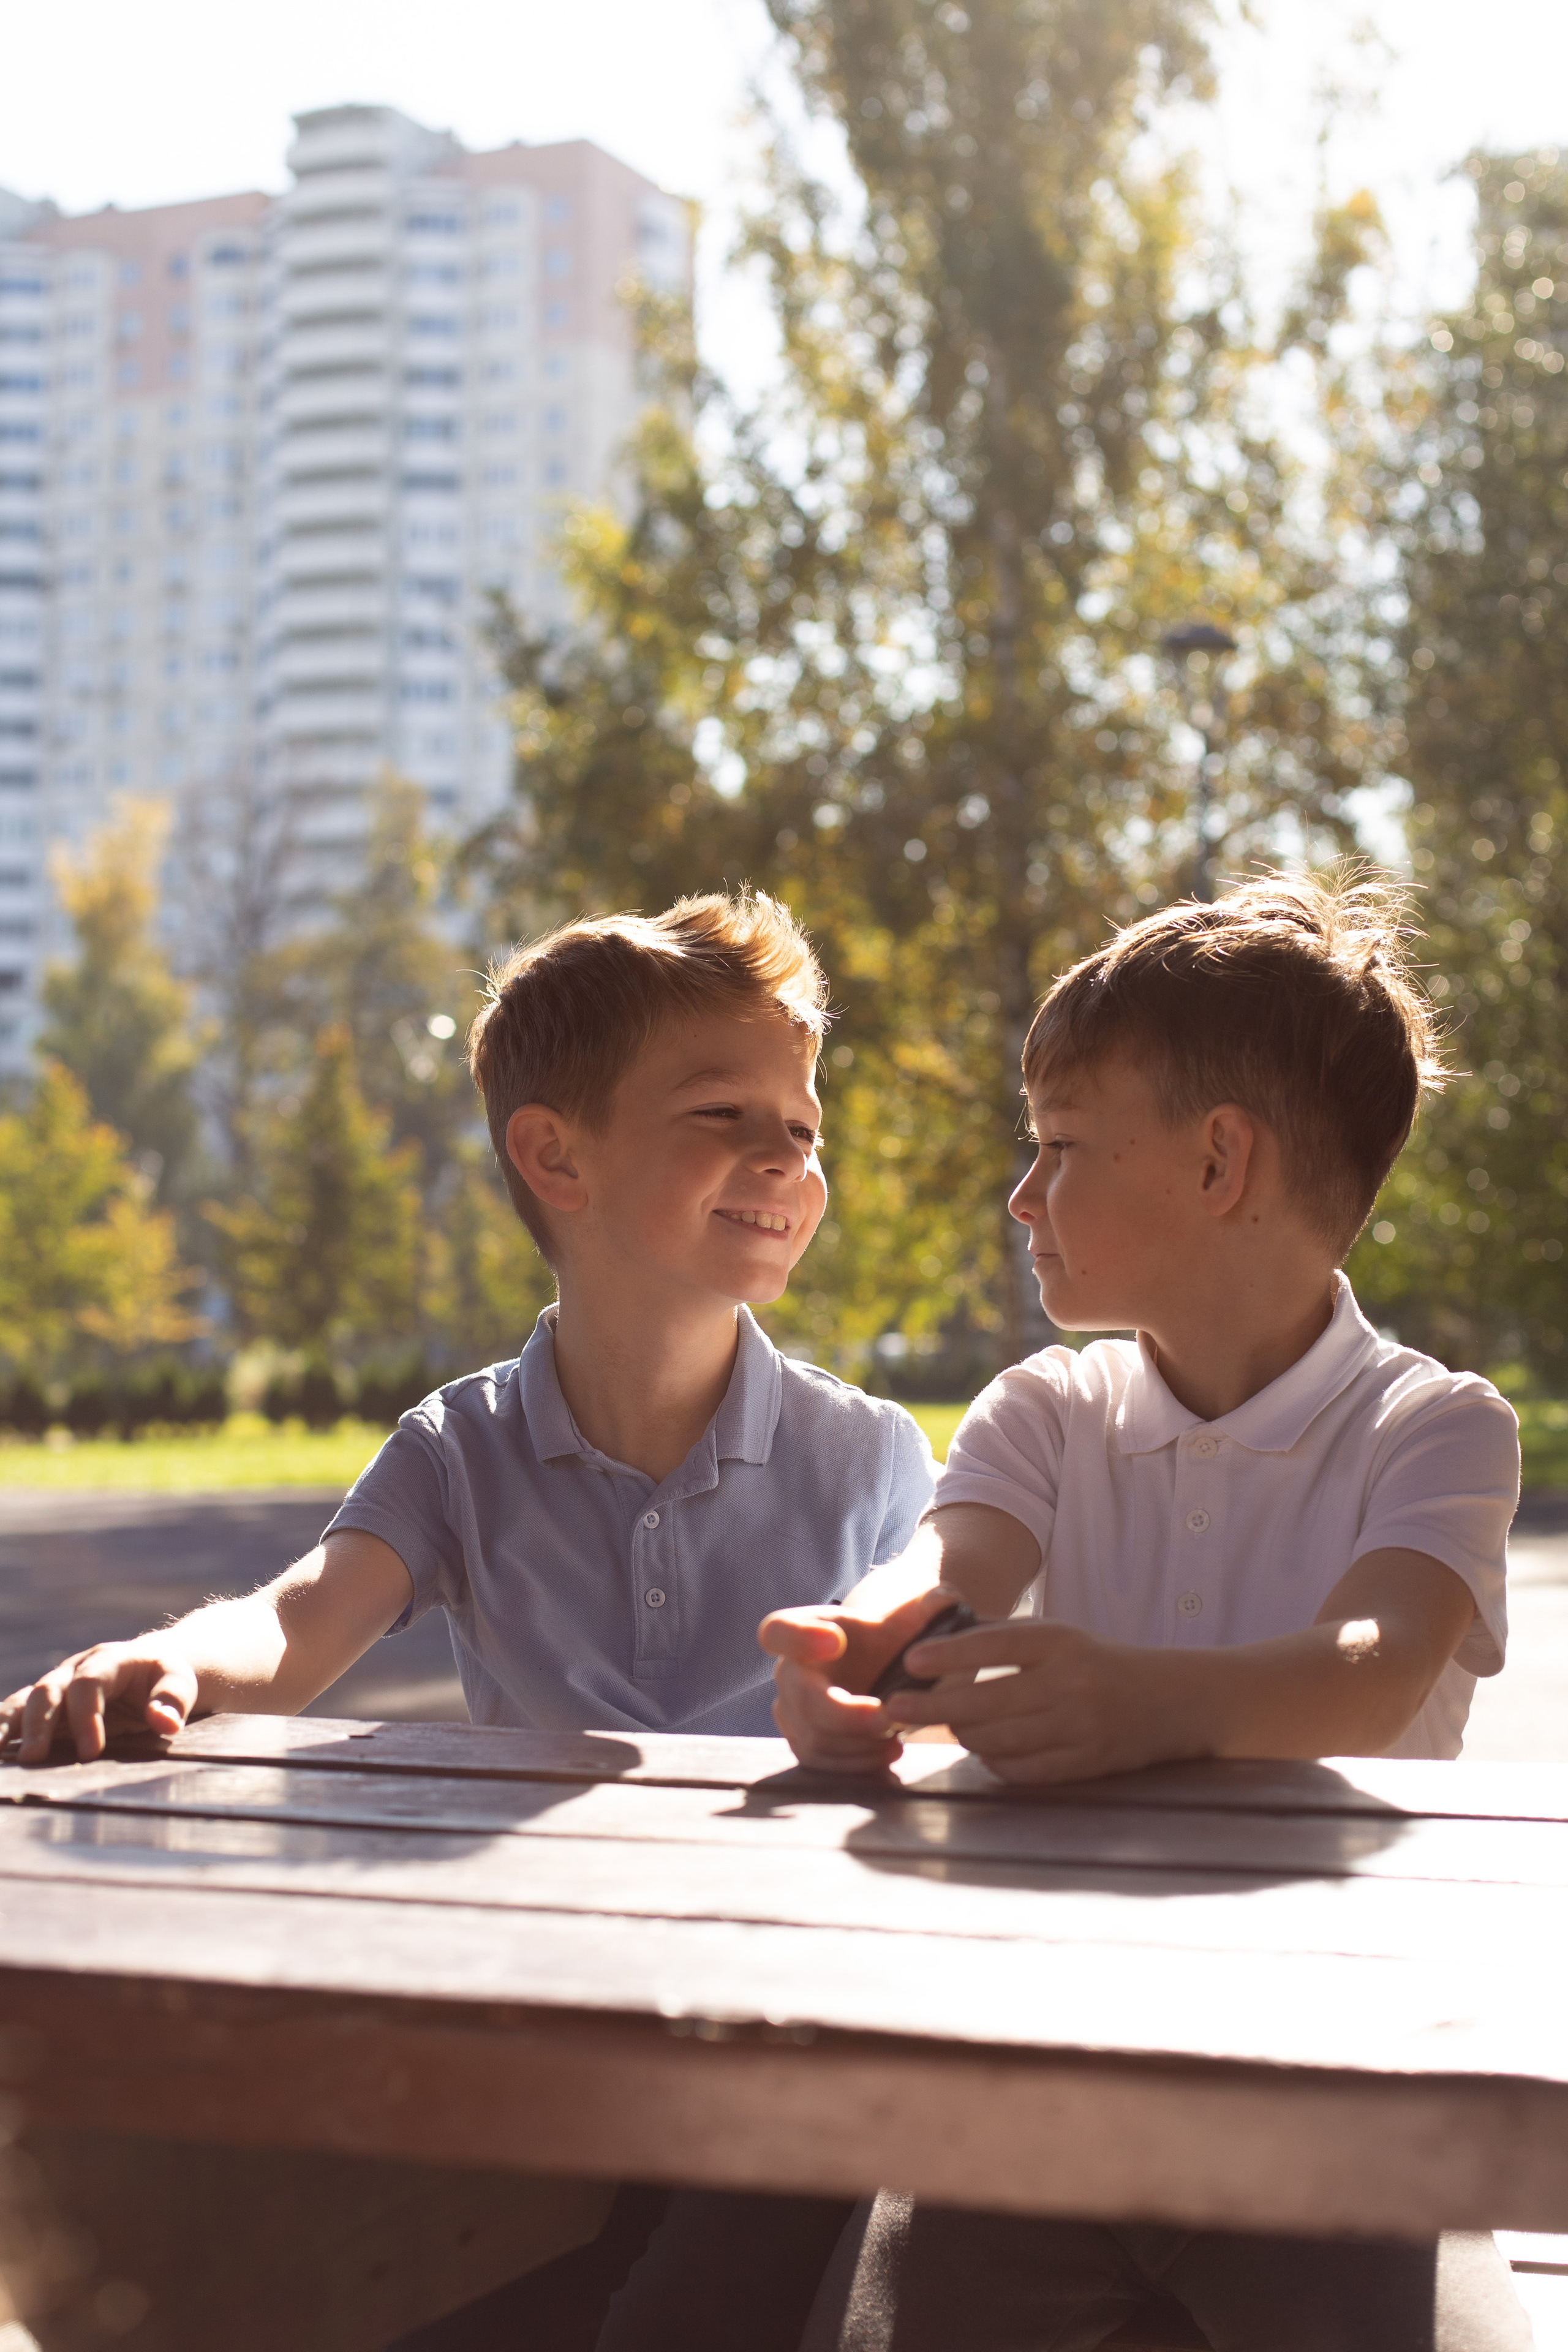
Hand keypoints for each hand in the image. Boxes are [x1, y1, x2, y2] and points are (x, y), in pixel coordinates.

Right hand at [1, 1641, 198, 1766]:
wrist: (150, 1667)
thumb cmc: (165, 1679)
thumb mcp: (180, 1684)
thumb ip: (173, 1701)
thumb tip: (165, 1723)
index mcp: (109, 1659)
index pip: (89, 1683)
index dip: (86, 1716)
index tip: (90, 1752)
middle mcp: (76, 1668)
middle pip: (50, 1690)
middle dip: (40, 1724)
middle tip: (34, 1759)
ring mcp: (58, 1684)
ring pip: (25, 1699)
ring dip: (8, 1724)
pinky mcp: (48, 1704)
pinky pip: (18, 1712)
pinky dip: (3, 1728)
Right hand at [759, 1588, 965, 1771]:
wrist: (886, 1672)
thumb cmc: (889, 1640)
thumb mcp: (905, 1620)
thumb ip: (923, 1609)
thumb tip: (946, 1600)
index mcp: (804, 1630)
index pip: (778, 1632)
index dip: (799, 1639)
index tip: (836, 1643)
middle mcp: (789, 1673)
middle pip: (802, 1698)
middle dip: (845, 1714)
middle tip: (885, 1718)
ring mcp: (792, 1713)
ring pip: (814, 1738)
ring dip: (858, 1744)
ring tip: (897, 1737)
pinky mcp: (806, 1744)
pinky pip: (822, 1763)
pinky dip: (857, 1764)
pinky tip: (889, 1751)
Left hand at [883, 1618, 1191, 1784]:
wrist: (1171, 1700)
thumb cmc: (1098, 1663)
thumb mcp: (1059, 1636)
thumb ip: (1004, 1637)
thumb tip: (934, 1642)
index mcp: (1061, 1642)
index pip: (996, 1644)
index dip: (950, 1654)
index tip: (911, 1661)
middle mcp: (1070, 1684)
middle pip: (988, 1700)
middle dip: (935, 1707)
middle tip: (895, 1709)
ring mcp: (1079, 1727)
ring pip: (999, 1739)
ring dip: (962, 1735)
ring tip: (943, 1727)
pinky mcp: (1084, 1763)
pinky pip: (1022, 1769)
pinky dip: (994, 1761)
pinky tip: (983, 1749)